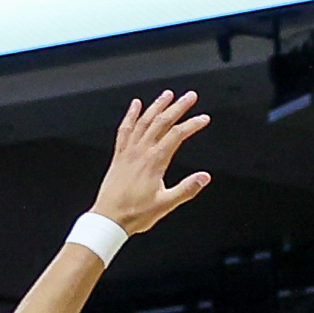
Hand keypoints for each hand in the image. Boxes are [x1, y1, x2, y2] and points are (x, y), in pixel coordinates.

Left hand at [90, 89, 212, 233]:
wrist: (109, 218)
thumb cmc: (135, 213)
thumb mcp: (166, 204)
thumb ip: (186, 189)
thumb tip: (204, 177)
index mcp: (154, 162)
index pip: (176, 135)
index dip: (192, 124)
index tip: (203, 119)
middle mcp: (140, 152)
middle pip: (161, 122)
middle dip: (177, 107)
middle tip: (190, 97)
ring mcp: (128, 151)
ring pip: (144, 121)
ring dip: (157, 106)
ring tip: (168, 95)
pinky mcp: (119, 155)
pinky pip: (125, 129)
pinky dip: (131, 115)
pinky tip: (136, 105)